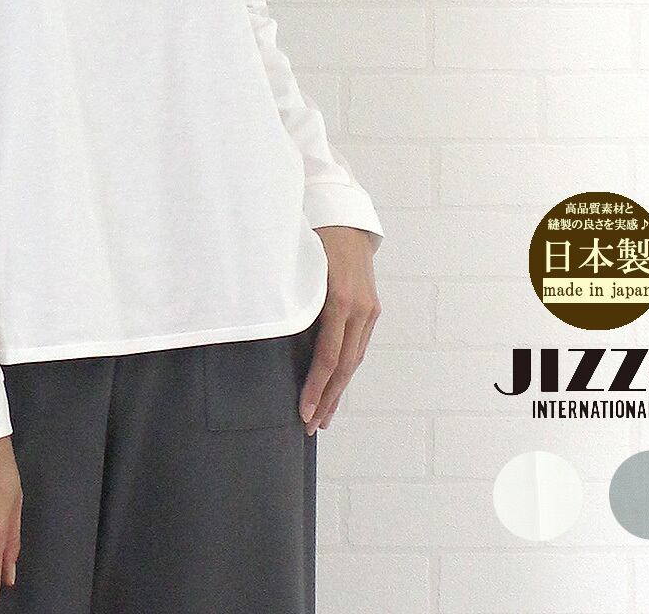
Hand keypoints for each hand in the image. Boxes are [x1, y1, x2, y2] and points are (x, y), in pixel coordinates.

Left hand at [299, 226, 381, 435]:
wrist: (346, 221)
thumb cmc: (315, 241)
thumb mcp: (300, 269)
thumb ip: (294, 302)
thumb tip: (277, 338)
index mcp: (341, 301)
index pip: (328, 356)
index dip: (315, 387)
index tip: (303, 411)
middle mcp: (360, 310)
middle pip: (344, 366)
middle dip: (327, 399)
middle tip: (311, 427)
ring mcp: (369, 311)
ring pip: (354, 360)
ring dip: (338, 390)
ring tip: (323, 416)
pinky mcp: (372, 310)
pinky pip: (358, 346)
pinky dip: (346, 370)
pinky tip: (335, 385)